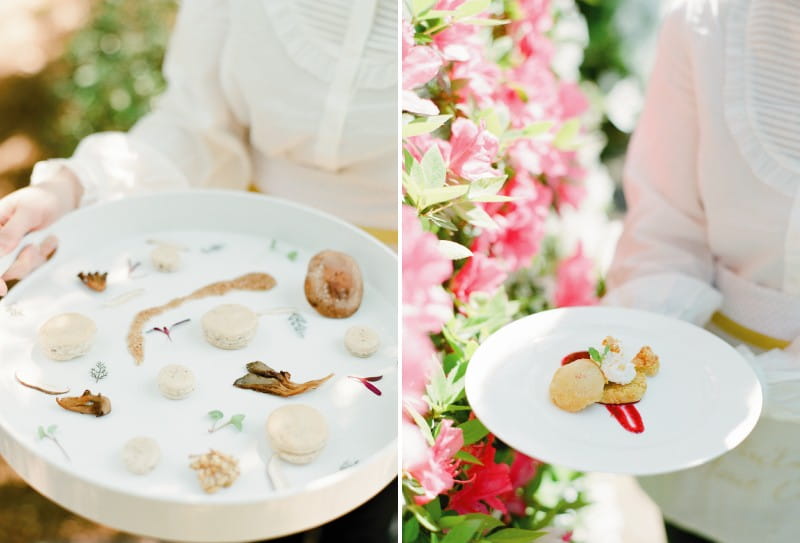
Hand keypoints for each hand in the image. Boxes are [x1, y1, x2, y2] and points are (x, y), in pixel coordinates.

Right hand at [0, 167, 81, 294]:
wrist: (60, 200)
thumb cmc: (42, 199)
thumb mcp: (28, 211)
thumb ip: (12, 231)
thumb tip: (0, 250)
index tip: (1, 288)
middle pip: (2, 267)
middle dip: (22, 262)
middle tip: (34, 247)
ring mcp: (9, 249)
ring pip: (17, 269)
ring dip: (35, 258)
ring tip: (46, 238)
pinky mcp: (23, 254)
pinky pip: (31, 266)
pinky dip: (41, 256)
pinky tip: (48, 240)